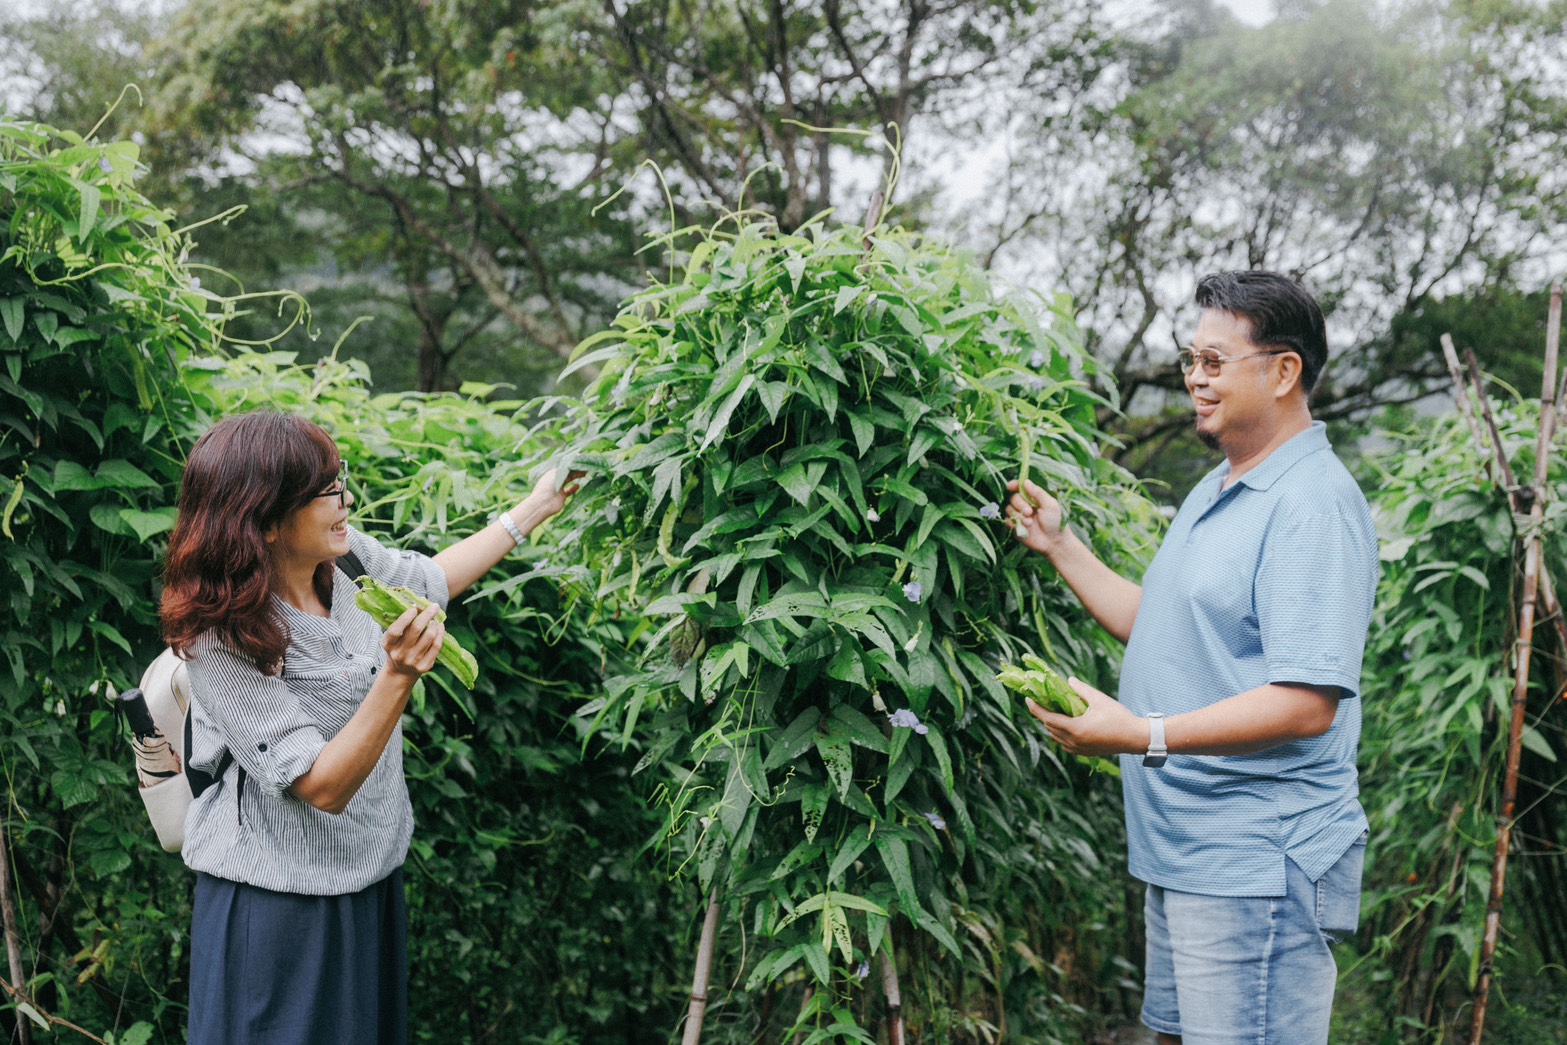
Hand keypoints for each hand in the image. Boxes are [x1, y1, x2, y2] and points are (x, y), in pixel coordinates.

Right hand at [381, 602, 444, 679]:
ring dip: (434, 624)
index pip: (395, 630)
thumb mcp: (395, 636)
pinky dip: (440, 633)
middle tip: (435, 606)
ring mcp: (413, 661)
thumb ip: (404, 621)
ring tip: (435, 619)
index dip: (405, 618)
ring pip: (429, 637)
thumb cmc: (398, 646)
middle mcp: (400, 654)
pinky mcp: (425, 666)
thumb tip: (420, 602)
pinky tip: (440, 627)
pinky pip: (436, 646)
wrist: (401, 672)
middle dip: (427, 614)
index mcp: (388, 644)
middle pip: (416, 630)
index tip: (414, 609)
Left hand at [522, 468, 584, 521]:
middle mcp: (555, 480)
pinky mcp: (562, 496)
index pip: (564, 467)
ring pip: (569, 481)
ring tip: (585, 474)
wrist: (543, 504)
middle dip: (576, 470)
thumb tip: (574, 465)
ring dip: (576, 477)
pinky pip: (569, 491)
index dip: (572, 465)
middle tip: (585, 467)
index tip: (580, 461)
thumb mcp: (556, 475)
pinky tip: (578, 485)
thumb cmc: (546, 487)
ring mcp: (558, 488)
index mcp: (552, 473)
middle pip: (567, 473)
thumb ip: (565, 470)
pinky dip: (574, 488)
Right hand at [1005, 478, 1065, 554]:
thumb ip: (1038, 493)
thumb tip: (1025, 481)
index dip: (1014, 485)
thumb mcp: (1050, 504)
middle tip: (1030, 512)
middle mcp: (1025, 505)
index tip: (1010, 486)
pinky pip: (1007, 521)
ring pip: (1008, 509)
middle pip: (1013, 498)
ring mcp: (1019, 516)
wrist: (1054, 541)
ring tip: (1029, 523)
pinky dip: (1013, 523)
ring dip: (1018, 515)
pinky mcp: (1015, 527)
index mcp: (1034, 498)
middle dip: (1020, 504)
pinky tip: (1023, 527)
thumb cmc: (1055, 521)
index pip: (1020, 488)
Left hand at [1024, 676, 1144, 756]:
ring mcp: (1080, 750)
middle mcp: (1074, 742)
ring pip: (1057, 738)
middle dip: (1043, 715)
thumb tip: (1067, 680)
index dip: (1036, 708)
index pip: (1048, 718)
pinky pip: (1066, 745)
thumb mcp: (1099, 699)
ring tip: (1051, 712)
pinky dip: (1061, 735)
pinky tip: (1065, 726)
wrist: (1136, 738)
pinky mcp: (1086, 753)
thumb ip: (1081, 690)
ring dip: (1052, 726)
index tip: (1027, 699)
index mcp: (1075, 729)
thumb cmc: (1119, 717)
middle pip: (1050, 729)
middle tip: (1040, 702)